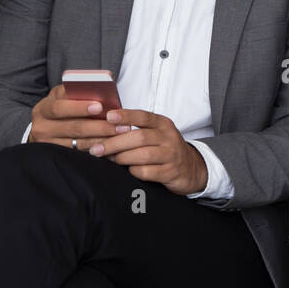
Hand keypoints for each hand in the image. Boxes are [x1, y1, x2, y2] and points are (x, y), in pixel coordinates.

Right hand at [28, 84, 121, 150]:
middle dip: (100, 126)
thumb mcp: (63, 96)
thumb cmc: (60, 106)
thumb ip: (76, 91)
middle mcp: (42, 128)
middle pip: (74, 128)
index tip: (100, 106)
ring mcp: (49, 144)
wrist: (44, 128)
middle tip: (121, 125)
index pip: (59, 108)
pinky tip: (113, 146)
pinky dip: (98, 149)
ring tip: (121, 134)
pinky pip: (81, 154)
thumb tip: (101, 88)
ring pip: (79, 144)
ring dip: (103, 140)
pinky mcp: (58, 156)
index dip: (79, 107)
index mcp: (43, 109)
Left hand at [88, 108, 208, 195]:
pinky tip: (129, 170)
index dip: (125, 116)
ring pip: (142, 155)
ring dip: (122, 158)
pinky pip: (147, 172)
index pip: (143, 116)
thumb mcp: (156, 133)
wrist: (191, 168)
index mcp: (163, 124)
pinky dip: (133, 171)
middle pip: (139, 137)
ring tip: (112, 159)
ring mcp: (171, 155)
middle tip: (97, 149)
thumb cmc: (165, 149)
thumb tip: (103, 128)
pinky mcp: (171, 172)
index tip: (108, 116)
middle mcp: (169, 137)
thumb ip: (136, 128)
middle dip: (114, 143)